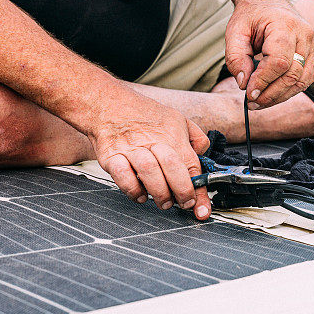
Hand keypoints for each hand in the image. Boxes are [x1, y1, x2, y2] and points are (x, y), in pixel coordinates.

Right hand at [87, 85, 211, 219]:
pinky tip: (140, 194)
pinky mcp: (111, 157)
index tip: (201, 209)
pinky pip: (122, 176)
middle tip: (183, 203)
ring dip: (159, 192)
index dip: (199, 191)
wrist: (109, 104)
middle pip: (172, 167)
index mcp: (173, 137)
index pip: (192, 166)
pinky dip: (132, 190)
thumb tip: (204, 153)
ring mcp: (131, 150)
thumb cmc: (144, 114)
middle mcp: (154, 143)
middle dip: (181, 191)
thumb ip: (195, 137)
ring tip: (163, 201)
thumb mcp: (177, 118)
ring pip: (149, 172)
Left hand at [225, 0, 313, 108]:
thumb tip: (243, 84)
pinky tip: (272, 94)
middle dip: (270, 94)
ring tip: (259, 102)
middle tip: (251, 102)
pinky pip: (305, 80)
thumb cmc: (252, 16)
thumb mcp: (235, 31)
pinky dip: (288, 91)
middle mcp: (306, 35)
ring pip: (301, 82)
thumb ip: (235, 57)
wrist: (269, 2)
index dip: (263, 81)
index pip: (279, 62)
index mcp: (285, 25)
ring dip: (279, 96)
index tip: (247, 93)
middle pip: (292, 75)